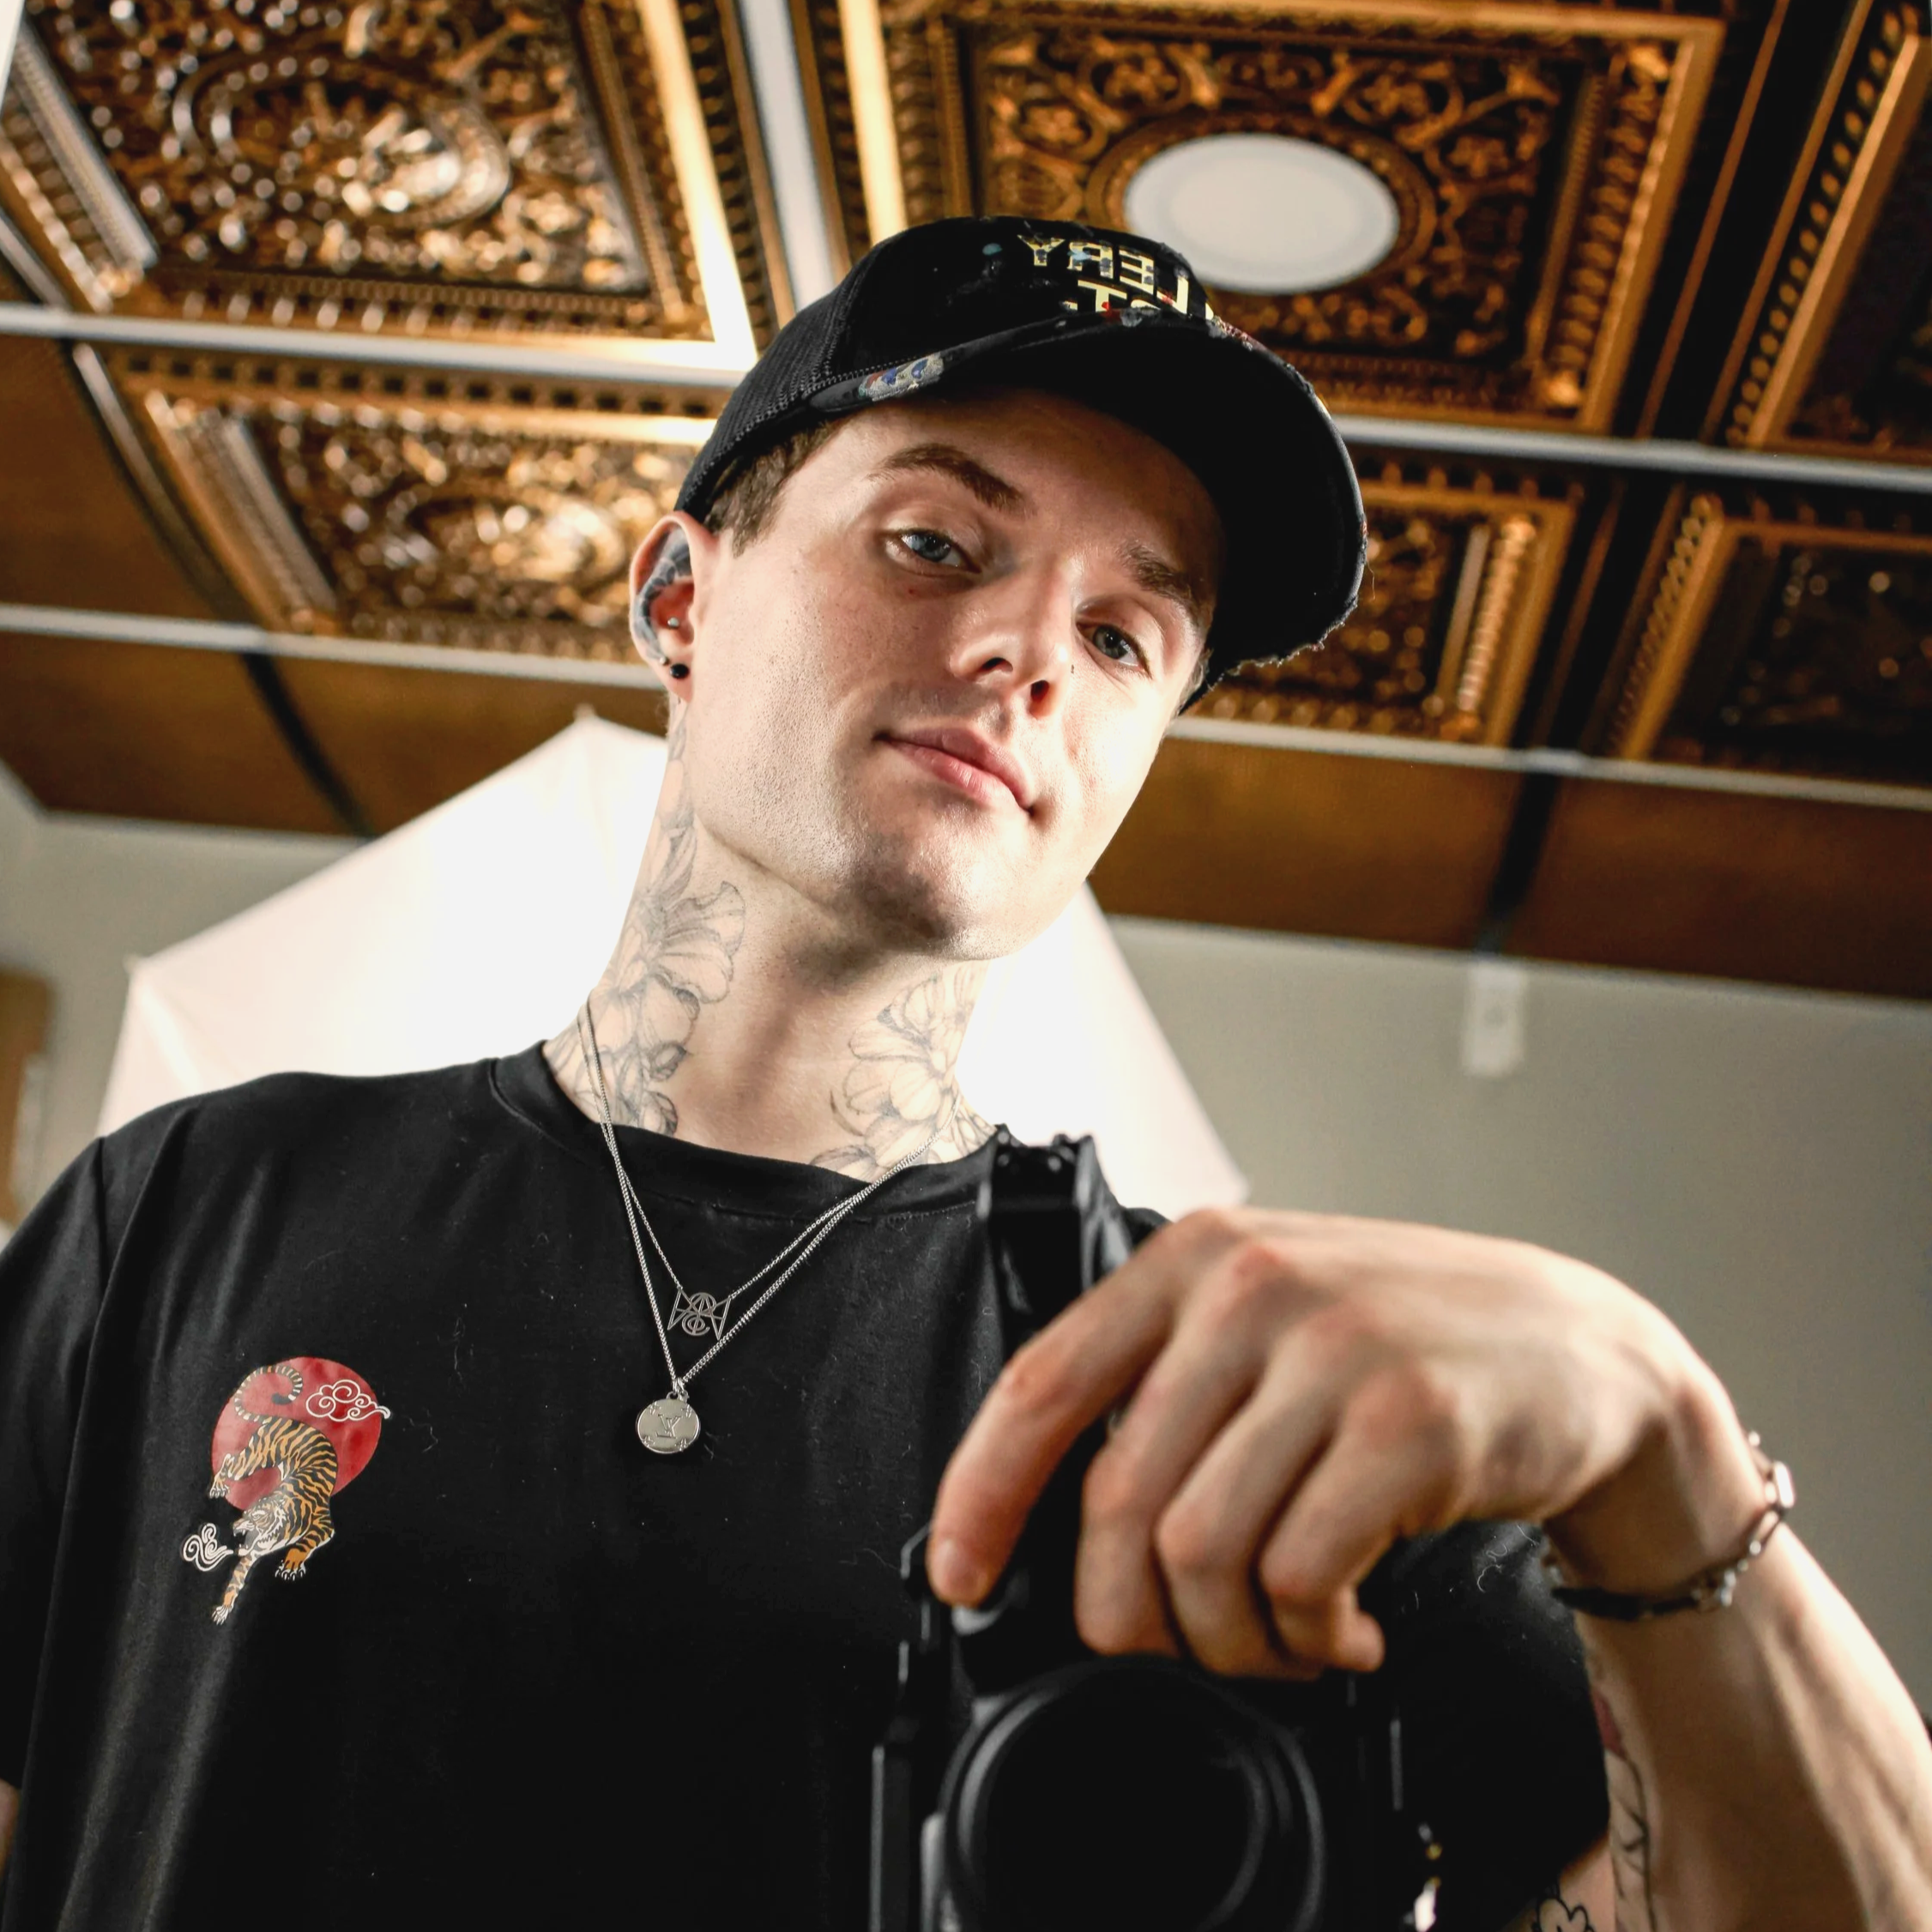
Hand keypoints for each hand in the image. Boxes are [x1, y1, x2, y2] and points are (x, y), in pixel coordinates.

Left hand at [926, 1207, 1761, 1676]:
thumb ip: (1169, 1381)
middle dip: (1133, 1615)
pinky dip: (1308, 1636)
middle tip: (1182, 1645)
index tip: (963, 1575)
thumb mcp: (1267, 1317)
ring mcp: (1331, 1349)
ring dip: (1232, 1639)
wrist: (1579, 1348)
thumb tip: (1064, 1520)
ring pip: (1202, 1551)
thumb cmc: (1403, 1343)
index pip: (1042, 1383)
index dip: (981, 1495)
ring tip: (1283, 1639)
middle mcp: (1247, 1289)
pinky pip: (1302, 1574)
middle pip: (1119, 1502)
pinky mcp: (1409, 1421)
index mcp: (1189, 1259)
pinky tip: (1344, 1631)